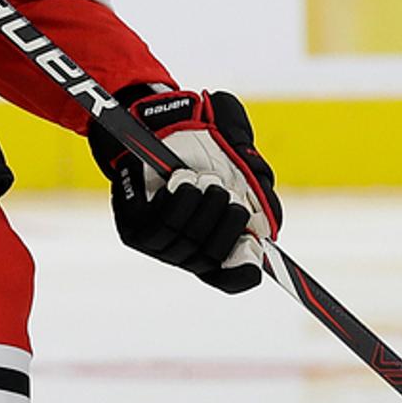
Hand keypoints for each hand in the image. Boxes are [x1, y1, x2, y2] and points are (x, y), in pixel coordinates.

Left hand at [87, 86, 279, 293]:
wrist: (160, 124)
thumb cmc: (205, 145)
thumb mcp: (242, 159)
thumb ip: (260, 188)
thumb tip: (269, 227)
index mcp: (215, 244)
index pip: (230, 278)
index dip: (243, 273)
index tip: (254, 255)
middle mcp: (185, 252)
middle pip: (213, 256)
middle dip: (228, 220)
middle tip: (224, 190)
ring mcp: (156, 243)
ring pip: (186, 240)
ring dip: (202, 204)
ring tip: (201, 178)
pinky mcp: (132, 228)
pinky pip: (160, 225)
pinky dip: (177, 199)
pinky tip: (180, 180)